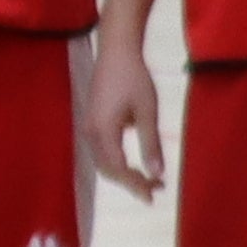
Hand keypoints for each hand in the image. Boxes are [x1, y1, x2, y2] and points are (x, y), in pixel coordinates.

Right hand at [86, 38, 167, 203]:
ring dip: (124, 174)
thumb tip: (157, 173)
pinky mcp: (92, 121)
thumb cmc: (134, 77)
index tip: (154, 195)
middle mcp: (91, 132)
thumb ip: (150, 143)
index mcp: (103, 130)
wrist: (116, 51)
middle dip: (131, 182)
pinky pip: (102, 151)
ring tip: (150, 179)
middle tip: (156, 189)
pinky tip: (135, 162)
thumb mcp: (147, 110)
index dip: (135, 184)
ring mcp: (89, 127)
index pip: (118, 168)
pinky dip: (118, 162)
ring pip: (103, 162)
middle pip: (107, 170)